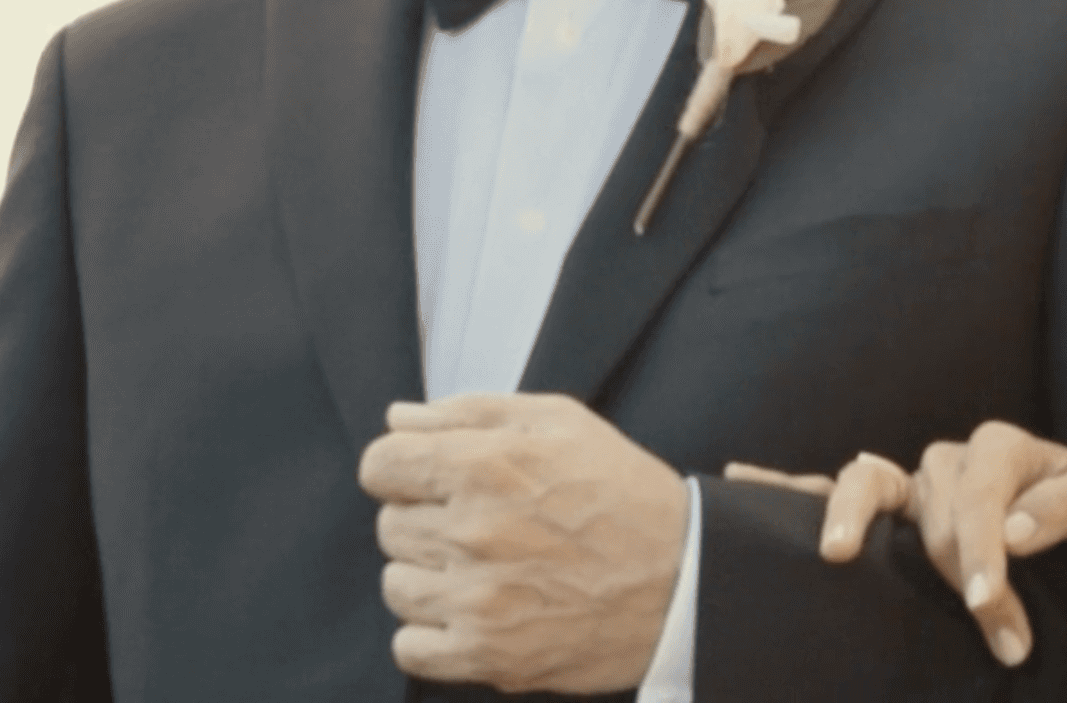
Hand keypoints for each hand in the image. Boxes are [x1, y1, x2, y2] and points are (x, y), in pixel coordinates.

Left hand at [358, 393, 688, 692]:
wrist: (686, 578)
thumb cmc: (625, 496)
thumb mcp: (562, 423)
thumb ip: (472, 412)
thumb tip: (399, 417)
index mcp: (487, 465)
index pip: (380, 465)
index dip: (403, 469)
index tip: (429, 480)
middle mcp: (474, 531)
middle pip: (389, 526)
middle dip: (428, 522)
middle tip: (484, 527)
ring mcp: (478, 598)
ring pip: (396, 585)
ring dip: (431, 579)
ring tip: (485, 572)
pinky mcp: (487, 654)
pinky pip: (409, 647)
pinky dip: (433, 635)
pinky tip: (475, 614)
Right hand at [724, 420, 1066, 667]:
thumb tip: (1013, 531)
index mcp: (1001, 448)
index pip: (978, 494)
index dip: (983, 551)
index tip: (989, 607)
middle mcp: (951, 458)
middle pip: (930, 506)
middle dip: (956, 571)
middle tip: (1000, 638)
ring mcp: (914, 480)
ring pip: (870, 486)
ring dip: (851, 518)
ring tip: (835, 553)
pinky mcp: (891, 505)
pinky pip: (834, 489)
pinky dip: (785, 486)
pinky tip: (740, 477)